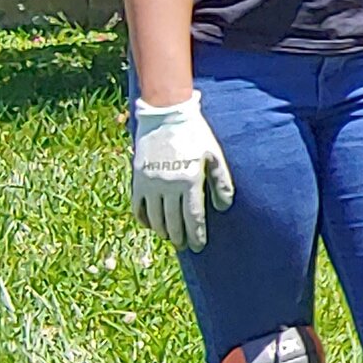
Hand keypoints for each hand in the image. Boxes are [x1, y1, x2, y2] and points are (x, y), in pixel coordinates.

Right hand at [132, 93, 234, 252]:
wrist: (165, 115)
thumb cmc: (194, 135)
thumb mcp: (213, 155)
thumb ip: (220, 181)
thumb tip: (224, 207)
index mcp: (189, 180)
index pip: (193, 217)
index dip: (196, 234)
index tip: (199, 246)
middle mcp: (168, 185)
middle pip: (173, 221)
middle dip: (181, 237)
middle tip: (185, 246)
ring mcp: (150, 183)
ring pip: (155, 217)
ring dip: (164, 231)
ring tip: (171, 238)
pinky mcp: (138, 179)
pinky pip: (138, 207)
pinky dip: (145, 219)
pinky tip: (152, 225)